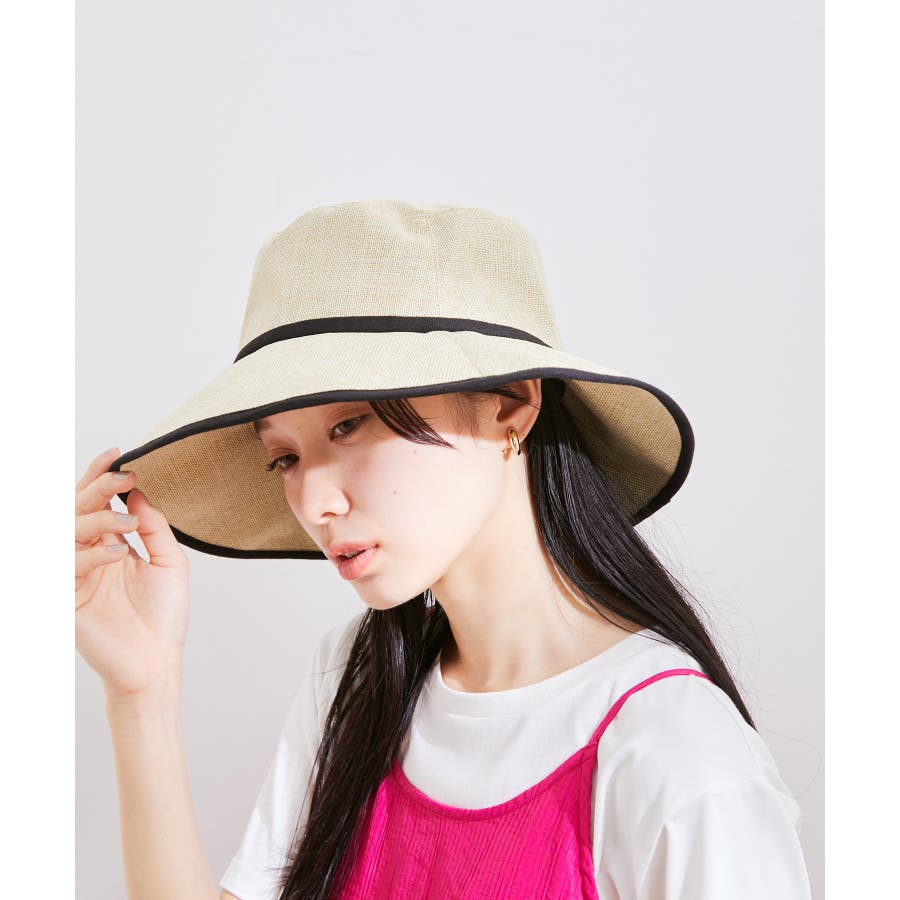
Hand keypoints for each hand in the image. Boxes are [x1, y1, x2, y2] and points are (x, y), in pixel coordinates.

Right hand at [75, 447, 191, 699]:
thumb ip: (154, 525)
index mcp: (110, 543)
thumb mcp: (169, 561)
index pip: (97, 502)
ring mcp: (75, 575)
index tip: (120, 454)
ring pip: (67, 532)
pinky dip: (91, 554)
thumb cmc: (163, 616)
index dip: (101, 475)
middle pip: (77, 509)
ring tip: (127, 522)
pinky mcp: (66, 598)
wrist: (157, 662)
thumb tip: (140, 489)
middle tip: (121, 477)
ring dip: (97, 519)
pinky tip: (115, 553)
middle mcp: (89, 555)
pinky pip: (67, 566)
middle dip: (96, 488)